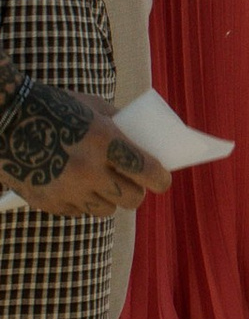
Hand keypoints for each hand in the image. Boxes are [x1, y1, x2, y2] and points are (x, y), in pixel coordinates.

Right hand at [0, 80, 172, 217]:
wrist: (6, 118)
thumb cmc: (54, 105)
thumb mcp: (92, 105)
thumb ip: (119, 125)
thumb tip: (143, 144)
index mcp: (104, 142)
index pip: (147, 172)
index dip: (160, 179)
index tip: (162, 179)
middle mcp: (88, 171)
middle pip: (131, 199)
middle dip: (136, 191)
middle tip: (133, 183)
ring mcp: (67, 191)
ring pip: (106, 210)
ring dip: (109, 199)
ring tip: (103, 186)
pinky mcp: (48, 203)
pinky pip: (78, 212)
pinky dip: (81, 202)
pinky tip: (75, 186)